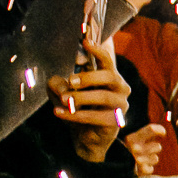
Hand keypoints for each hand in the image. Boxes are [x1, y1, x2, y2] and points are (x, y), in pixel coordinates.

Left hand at [48, 40, 131, 161]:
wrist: (84, 135)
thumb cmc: (76, 107)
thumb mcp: (60, 91)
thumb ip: (57, 83)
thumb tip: (61, 84)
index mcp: (108, 76)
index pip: (107, 60)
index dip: (98, 50)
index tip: (85, 42)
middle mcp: (119, 88)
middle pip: (110, 76)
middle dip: (90, 77)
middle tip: (71, 81)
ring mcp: (121, 105)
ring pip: (105, 97)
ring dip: (82, 97)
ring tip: (64, 100)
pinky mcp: (116, 121)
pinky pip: (97, 117)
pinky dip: (76, 115)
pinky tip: (59, 113)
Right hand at [124, 123, 165, 175]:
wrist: (110, 169)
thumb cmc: (123, 151)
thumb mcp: (130, 139)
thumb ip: (145, 133)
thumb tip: (162, 130)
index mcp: (131, 138)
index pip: (152, 129)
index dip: (160, 130)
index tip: (162, 134)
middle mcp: (134, 148)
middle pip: (157, 147)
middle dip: (153, 148)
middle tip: (145, 151)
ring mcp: (137, 160)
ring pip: (155, 159)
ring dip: (150, 160)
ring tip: (140, 160)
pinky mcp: (140, 172)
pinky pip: (151, 169)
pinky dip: (146, 169)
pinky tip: (138, 168)